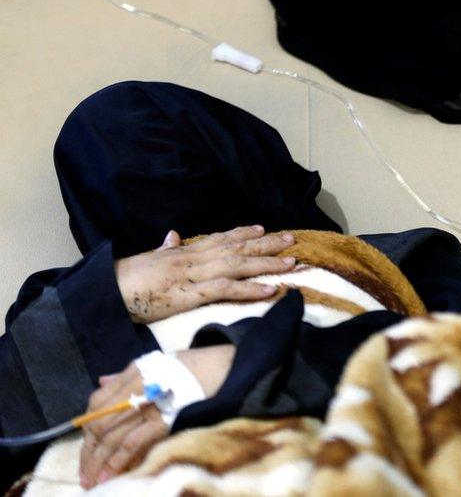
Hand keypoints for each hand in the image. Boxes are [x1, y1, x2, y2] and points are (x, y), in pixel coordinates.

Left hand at [79, 345, 234, 488]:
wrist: (230, 366)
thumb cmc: (197, 365)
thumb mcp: (159, 363)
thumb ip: (128, 375)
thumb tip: (102, 382)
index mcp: (133, 372)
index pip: (97, 402)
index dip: (87, 428)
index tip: (87, 447)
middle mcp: (136, 386)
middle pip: (100, 423)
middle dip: (89, 452)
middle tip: (84, 475)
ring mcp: (150, 403)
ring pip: (112, 437)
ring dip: (99, 462)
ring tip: (93, 481)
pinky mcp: (165, 418)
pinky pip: (134, 442)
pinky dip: (120, 460)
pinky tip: (112, 473)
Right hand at [115, 225, 295, 322]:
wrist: (105, 291)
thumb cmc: (124, 278)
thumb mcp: (149, 259)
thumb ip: (164, 248)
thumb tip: (172, 235)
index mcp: (183, 252)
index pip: (220, 238)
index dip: (243, 233)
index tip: (263, 229)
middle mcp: (192, 259)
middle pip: (236, 248)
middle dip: (266, 244)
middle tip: (292, 240)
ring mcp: (192, 276)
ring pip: (237, 265)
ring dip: (266, 264)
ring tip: (290, 263)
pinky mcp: (189, 295)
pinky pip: (225, 289)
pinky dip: (249, 288)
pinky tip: (269, 289)